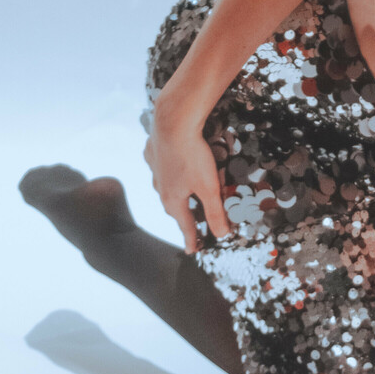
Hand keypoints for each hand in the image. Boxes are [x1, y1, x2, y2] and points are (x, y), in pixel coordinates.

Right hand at [143, 114, 232, 254]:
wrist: (172, 122)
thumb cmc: (192, 156)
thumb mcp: (209, 187)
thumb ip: (214, 212)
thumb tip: (221, 235)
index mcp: (173, 199)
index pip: (185, 225)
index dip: (191, 239)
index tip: (193, 251)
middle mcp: (160, 187)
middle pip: (174, 207)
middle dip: (184, 216)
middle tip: (191, 225)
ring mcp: (154, 169)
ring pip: (165, 186)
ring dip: (174, 194)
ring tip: (181, 197)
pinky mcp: (153, 151)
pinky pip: (159, 165)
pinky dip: (166, 170)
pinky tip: (168, 166)